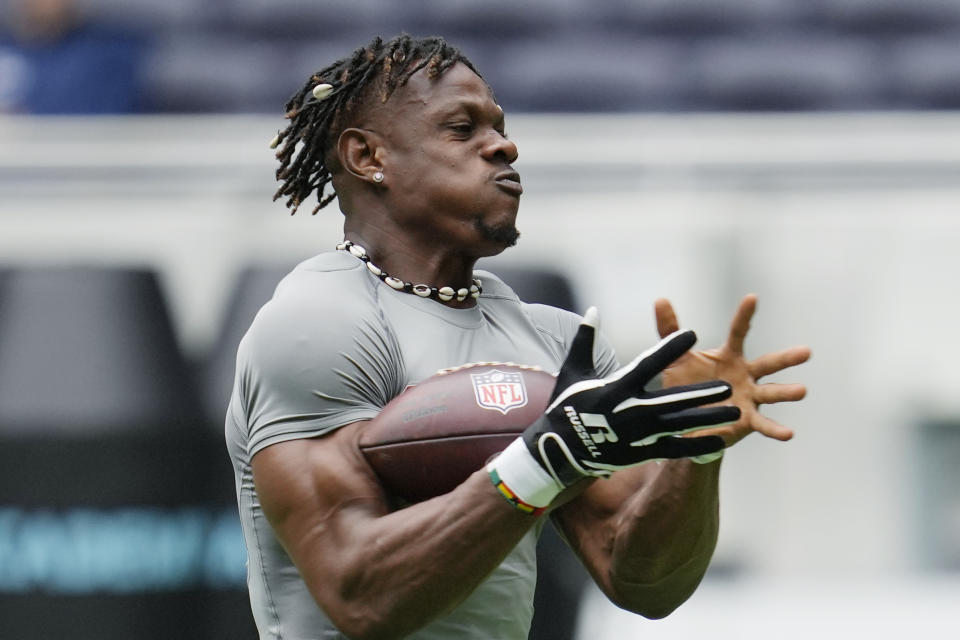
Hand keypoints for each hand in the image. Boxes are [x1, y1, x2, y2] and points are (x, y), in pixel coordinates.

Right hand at [487, 307, 740, 512]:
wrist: (557, 450)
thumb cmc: (566, 407)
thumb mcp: (573, 371)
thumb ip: (585, 340)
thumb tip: (592, 310)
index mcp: (616, 388)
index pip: (648, 365)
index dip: (670, 349)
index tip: (691, 334)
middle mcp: (630, 412)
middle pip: (672, 401)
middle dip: (700, 394)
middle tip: (727, 386)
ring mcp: (637, 436)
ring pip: (679, 426)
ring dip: (708, 418)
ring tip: (734, 411)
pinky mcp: (640, 453)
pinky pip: (674, 450)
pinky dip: (697, 446)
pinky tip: (720, 440)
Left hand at [654, 294, 809, 445]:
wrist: (683, 420)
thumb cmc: (684, 384)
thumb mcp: (675, 358)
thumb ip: (670, 330)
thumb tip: (660, 301)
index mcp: (728, 356)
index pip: (738, 332)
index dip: (744, 316)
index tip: (752, 298)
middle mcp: (745, 375)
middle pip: (768, 364)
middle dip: (786, 358)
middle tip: (806, 352)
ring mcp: (749, 397)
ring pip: (771, 393)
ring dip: (786, 392)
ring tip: (802, 390)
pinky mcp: (747, 419)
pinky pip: (763, 424)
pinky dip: (775, 429)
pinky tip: (789, 434)